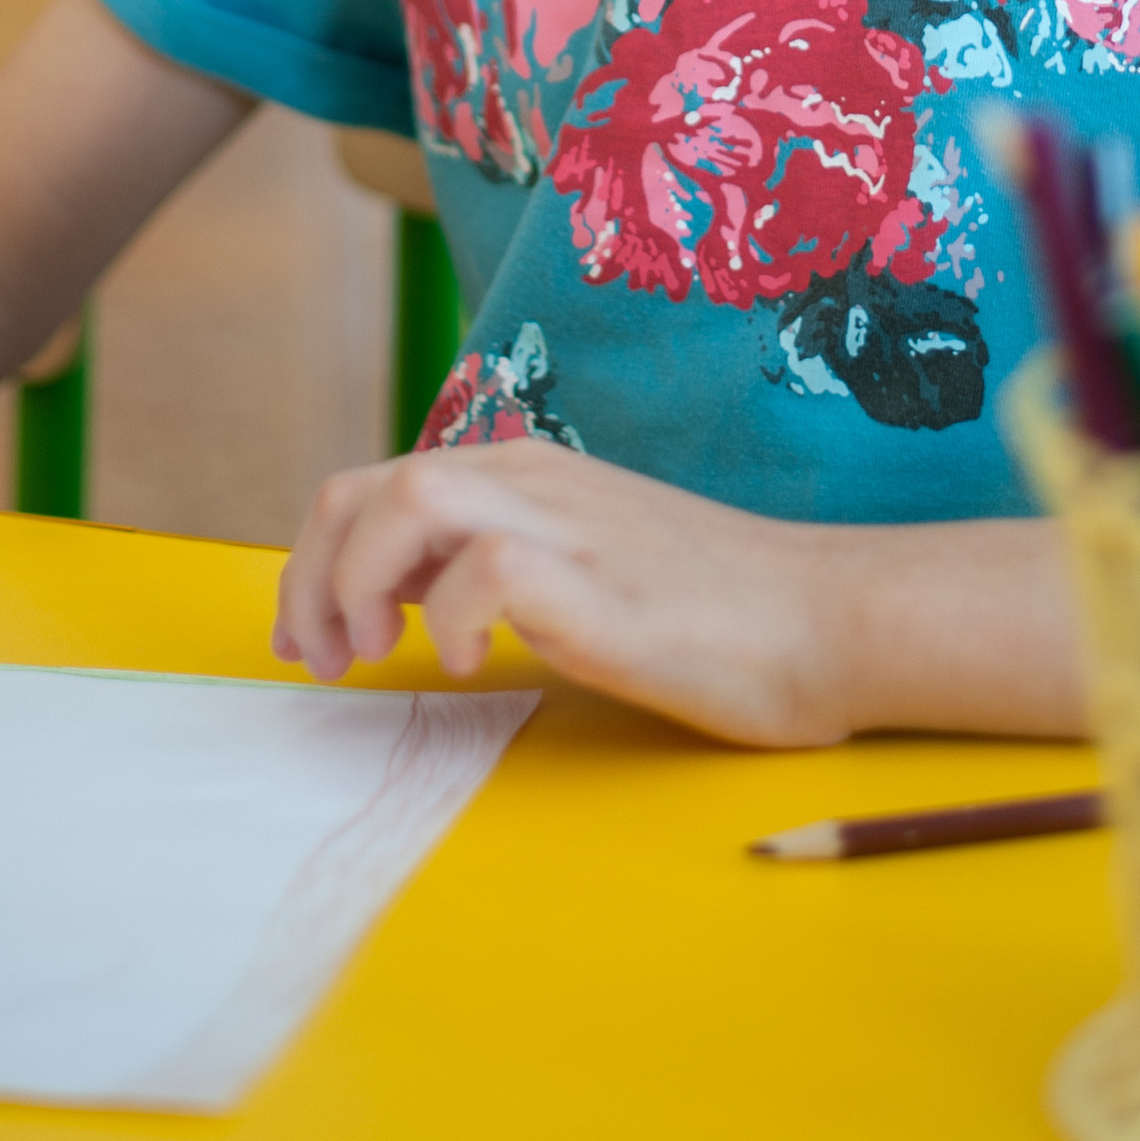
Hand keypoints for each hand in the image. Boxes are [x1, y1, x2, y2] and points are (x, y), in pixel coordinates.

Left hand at [270, 443, 854, 746]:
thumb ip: (499, 562)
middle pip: (368, 489)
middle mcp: (535, 480)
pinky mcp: (598, 581)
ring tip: (379, 657)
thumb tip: (401, 597)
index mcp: (526, 475)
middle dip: (312, 578)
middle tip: (327, 664)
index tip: (314, 643)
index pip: (375, 486)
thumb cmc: (715, 610)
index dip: (317, 561)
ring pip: (411, 499)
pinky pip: (485, 568)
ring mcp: (568, 523)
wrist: (827, 618)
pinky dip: (449, 617)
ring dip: (361, 583)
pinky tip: (466, 665)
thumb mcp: (583, 564)